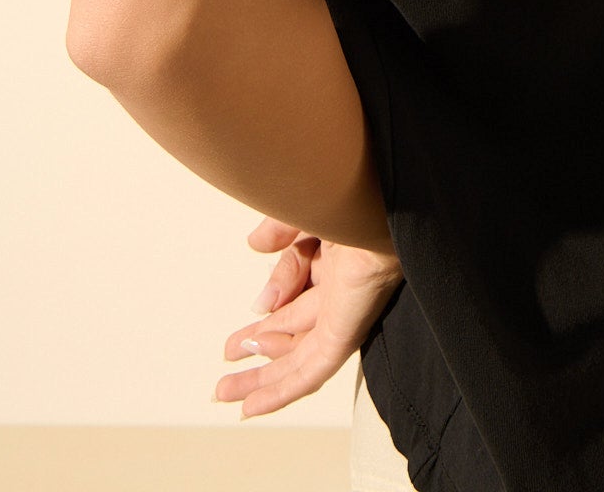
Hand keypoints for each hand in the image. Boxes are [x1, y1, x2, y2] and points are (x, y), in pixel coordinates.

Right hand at [213, 213, 404, 418]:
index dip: (271, 303)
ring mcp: (342, 315)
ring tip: (226, 391)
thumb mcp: (303, 214)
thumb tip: (255, 247)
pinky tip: (253, 405)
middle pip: (293, 330)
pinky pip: (311, 372)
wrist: (377, 206)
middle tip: (229, 359)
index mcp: (335, 259)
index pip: (294, 290)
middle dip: (258, 347)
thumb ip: (280, 233)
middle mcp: (340, 290)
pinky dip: (281, 390)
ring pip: (297, 359)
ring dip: (262, 377)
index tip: (251, 311)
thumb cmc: (352, 198)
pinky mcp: (344, 335)